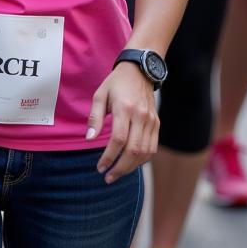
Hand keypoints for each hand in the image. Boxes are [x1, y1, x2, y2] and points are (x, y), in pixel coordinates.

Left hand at [86, 62, 159, 182]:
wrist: (140, 70)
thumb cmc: (116, 83)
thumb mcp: (100, 95)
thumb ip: (94, 117)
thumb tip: (89, 139)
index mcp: (125, 108)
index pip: (118, 140)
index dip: (108, 157)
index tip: (99, 167)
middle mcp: (141, 116)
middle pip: (133, 150)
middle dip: (120, 168)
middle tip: (108, 177)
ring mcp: (151, 120)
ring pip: (145, 152)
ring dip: (131, 167)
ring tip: (117, 173)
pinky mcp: (157, 123)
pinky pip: (152, 148)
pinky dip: (142, 160)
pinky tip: (130, 164)